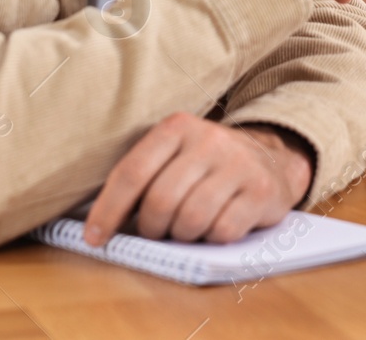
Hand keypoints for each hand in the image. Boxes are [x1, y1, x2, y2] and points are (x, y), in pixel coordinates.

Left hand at [83, 113, 310, 245]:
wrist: (271, 158)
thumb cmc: (207, 165)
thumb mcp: (174, 154)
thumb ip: (143, 176)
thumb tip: (101, 224)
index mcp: (177, 127)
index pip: (132, 172)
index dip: (108, 210)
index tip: (94, 238)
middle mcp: (209, 140)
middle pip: (161, 201)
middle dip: (152, 228)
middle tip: (157, 231)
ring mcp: (239, 164)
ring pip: (191, 218)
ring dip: (182, 235)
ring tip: (187, 228)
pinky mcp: (261, 190)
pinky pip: (223, 230)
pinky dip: (212, 239)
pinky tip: (215, 227)